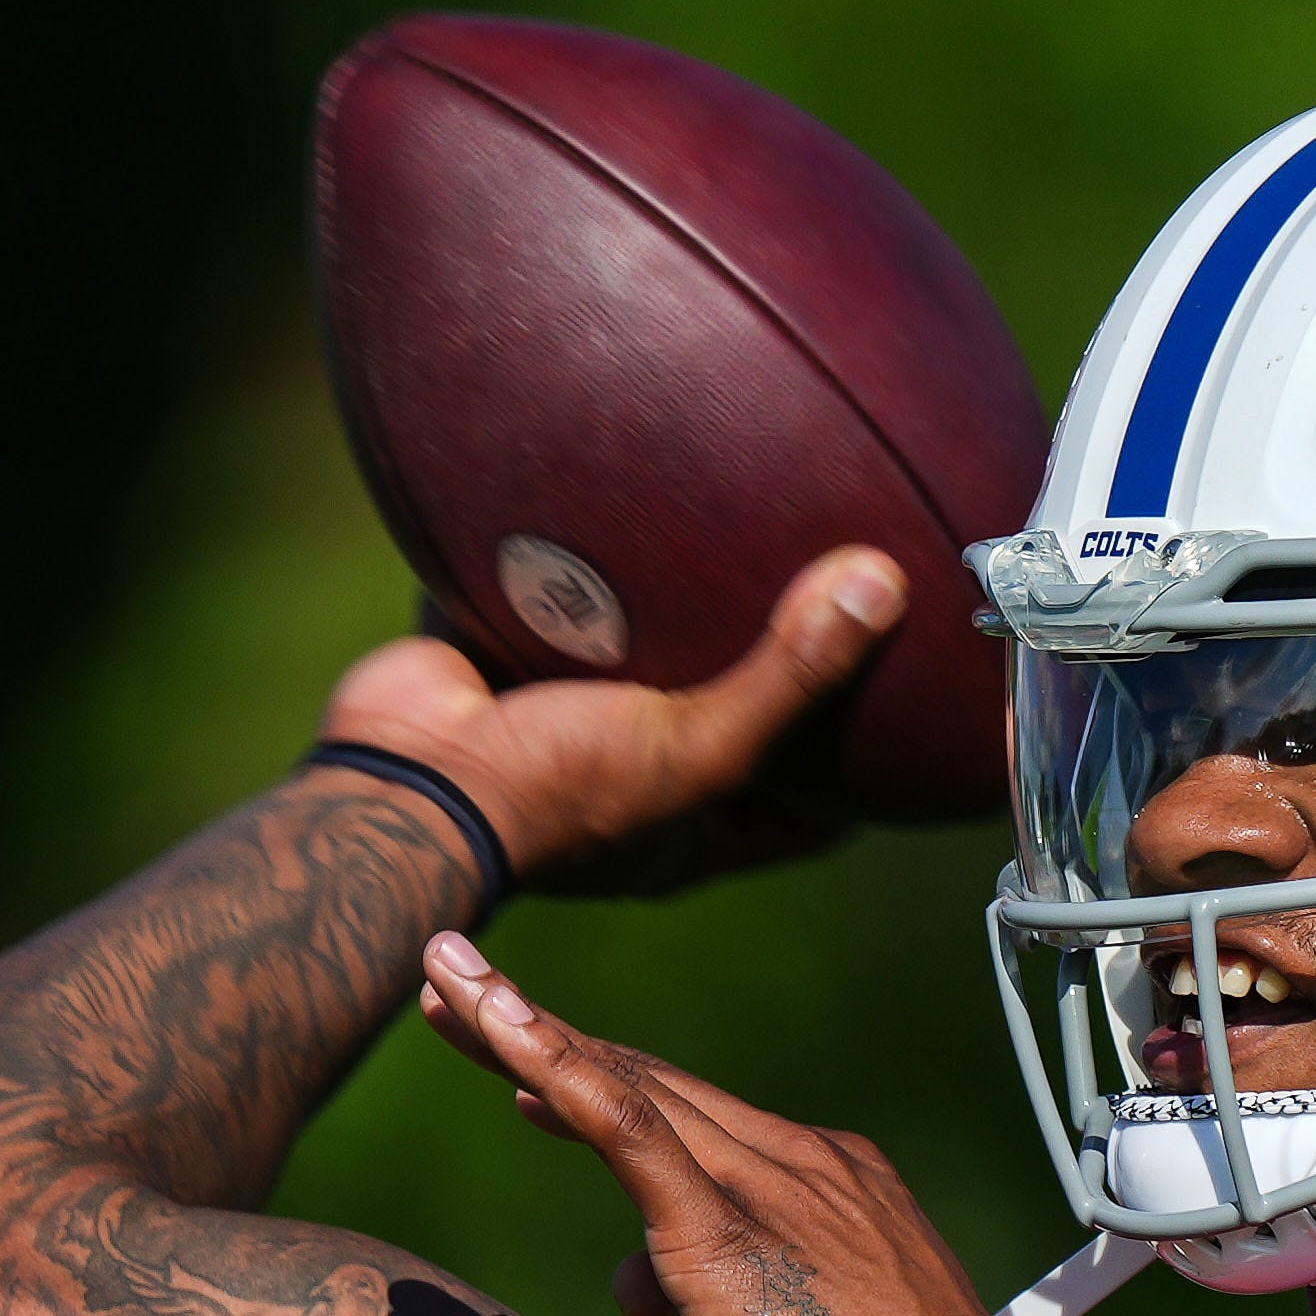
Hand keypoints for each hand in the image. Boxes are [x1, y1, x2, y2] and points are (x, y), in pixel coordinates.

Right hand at [323, 548, 904, 895]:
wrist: (399, 781)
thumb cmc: (552, 796)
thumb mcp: (695, 746)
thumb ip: (788, 676)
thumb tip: (884, 586)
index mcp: (693, 826)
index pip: (807, 812)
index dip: (864, 775)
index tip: (915, 716)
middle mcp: (636, 780)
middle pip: (729, 722)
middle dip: (775, 671)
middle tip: (841, 599)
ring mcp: (567, 720)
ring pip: (642, 658)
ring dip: (677, 608)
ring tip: (742, 531)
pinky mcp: (506, 663)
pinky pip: (554, 602)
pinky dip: (579, 558)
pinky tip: (623, 490)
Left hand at [413, 935, 1031, 1315]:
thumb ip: (736, 1308)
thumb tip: (675, 1309)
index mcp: (832, 1179)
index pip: (695, 1120)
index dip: (606, 1084)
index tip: (532, 1076)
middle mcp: (795, 1158)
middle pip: (644, 1081)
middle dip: (540, 1033)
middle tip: (454, 985)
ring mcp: (758, 1181)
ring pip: (618, 1087)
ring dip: (515, 1027)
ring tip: (440, 986)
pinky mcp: (717, 1221)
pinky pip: (619, 1122)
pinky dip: (553, 1063)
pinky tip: (495, 1022)